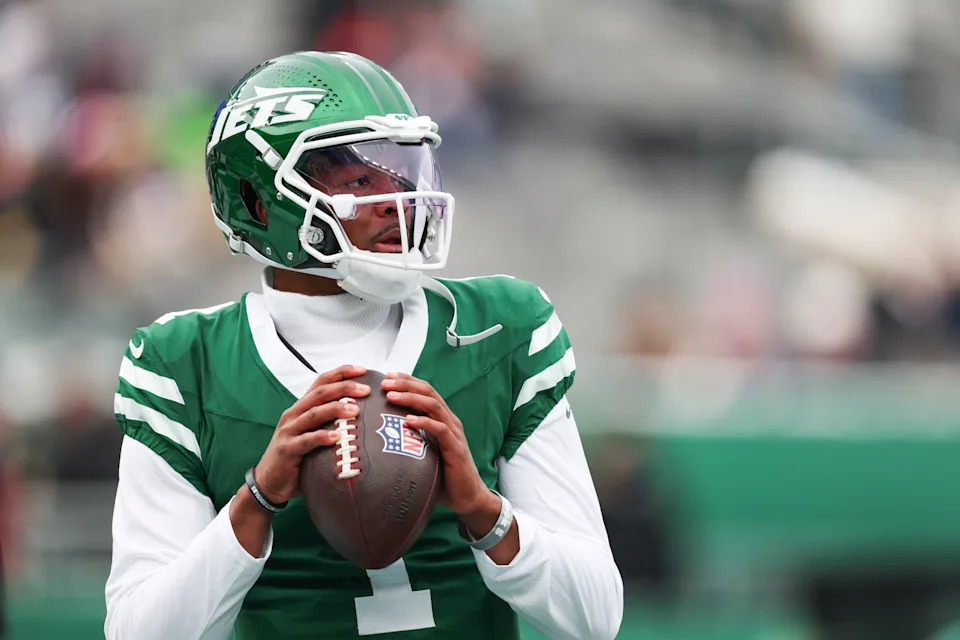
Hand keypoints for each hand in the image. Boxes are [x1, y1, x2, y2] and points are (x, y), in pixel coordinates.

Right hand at [255, 365, 370, 503]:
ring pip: (314, 413)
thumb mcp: (313, 434)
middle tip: (365, 390)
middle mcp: (294, 414)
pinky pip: (306, 441)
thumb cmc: (298, 457)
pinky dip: (322, 437)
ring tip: (355, 410)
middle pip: (320, 393)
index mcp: (302, 407)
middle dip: (344, 387)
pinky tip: (337, 437)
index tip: (362, 370)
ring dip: (335, 409)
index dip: (341, 373)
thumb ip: (330, 422)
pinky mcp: (287, 449)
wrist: (269, 482)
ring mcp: (289, 431)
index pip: (321, 382)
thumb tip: (362, 415)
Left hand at [381, 372, 493, 516]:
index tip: (387, 377)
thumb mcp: (423, 453)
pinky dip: (424, 422)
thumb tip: (379, 439)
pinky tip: (408, 420)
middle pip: (429, 392)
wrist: (467, 497)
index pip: (425, 391)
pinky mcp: (456, 448)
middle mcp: (450, 421)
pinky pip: (440, 430)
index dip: (408, 381)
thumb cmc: (443, 476)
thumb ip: (409, 441)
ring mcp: (454, 433)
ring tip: (392, 395)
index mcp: (442, 419)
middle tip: (385, 382)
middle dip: (406, 384)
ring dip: (411, 398)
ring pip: (433, 406)